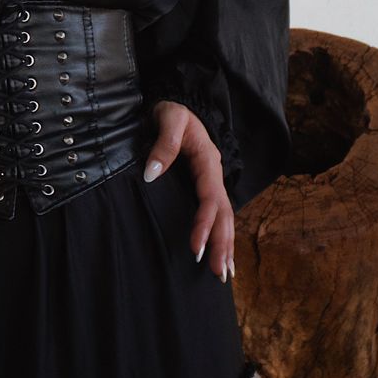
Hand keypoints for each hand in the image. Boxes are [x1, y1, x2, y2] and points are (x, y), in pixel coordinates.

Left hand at [142, 99, 235, 280]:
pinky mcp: (205, 187)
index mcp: (208, 162)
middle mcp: (215, 175)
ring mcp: (212, 182)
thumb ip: (163, 145)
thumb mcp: (169, 119)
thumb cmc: (173, 112)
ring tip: (224, 274)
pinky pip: (217, 214)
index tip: (195, 249)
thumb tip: (151, 174)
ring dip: (225, 245)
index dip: (204, 225)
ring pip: (225, 218)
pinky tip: (220, 254)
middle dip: (222, 244)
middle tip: (218, 274)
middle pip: (224, 215)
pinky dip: (221, 236)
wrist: (179, 103)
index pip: (210, 199)